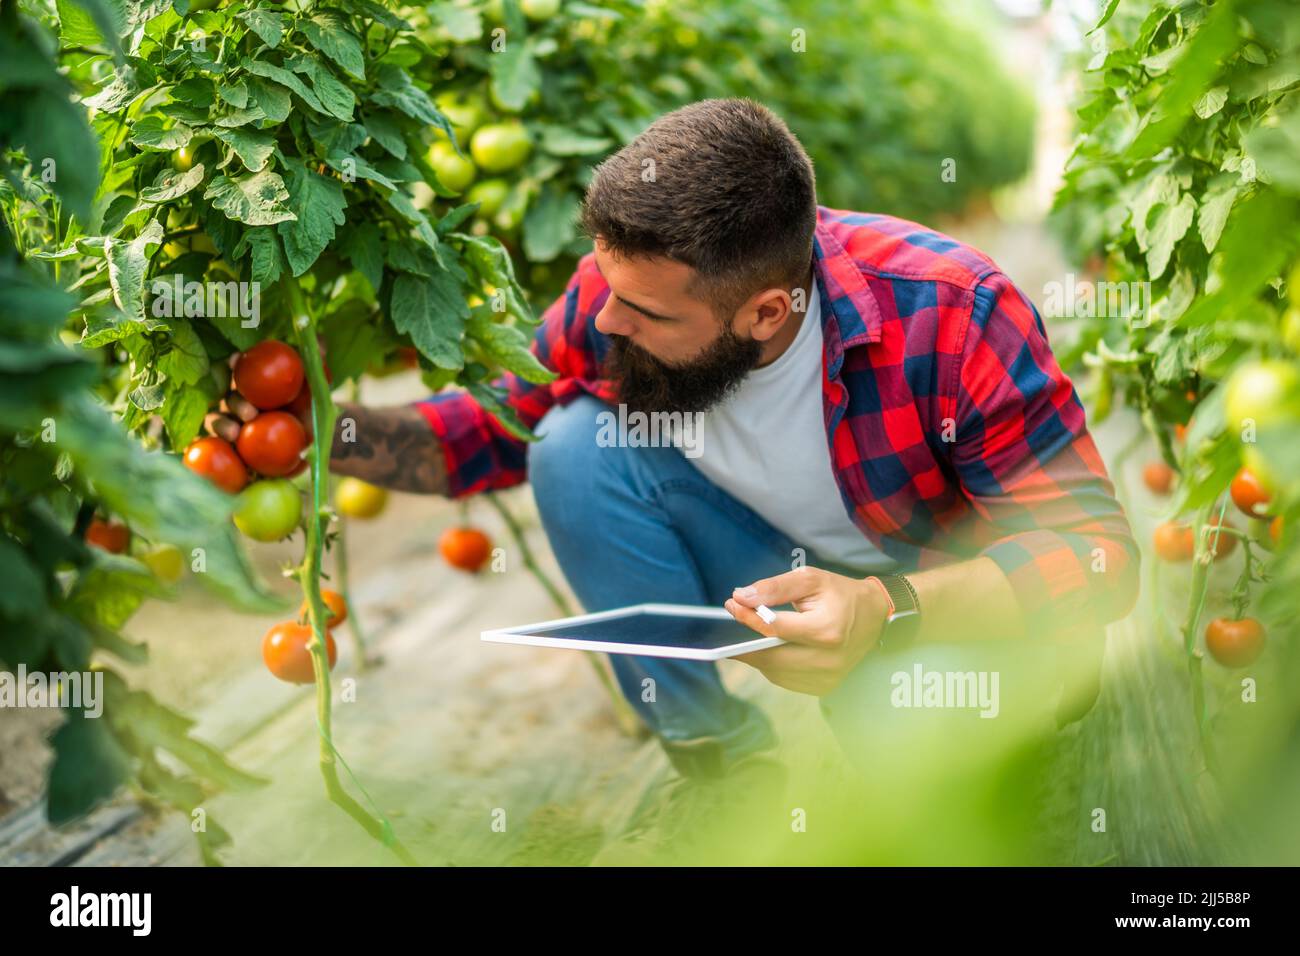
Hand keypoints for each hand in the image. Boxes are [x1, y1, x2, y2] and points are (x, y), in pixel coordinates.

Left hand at [725, 566, 889, 695]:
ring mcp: (827, 677)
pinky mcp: (825, 686)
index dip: (749, 617)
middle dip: (746, 641)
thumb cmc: (839, 594)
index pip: (775, 628)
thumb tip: (742, 597)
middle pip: (771, 656)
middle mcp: (828, 659)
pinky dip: (773, 665)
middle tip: (734, 622)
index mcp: (826, 630)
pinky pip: (786, 680)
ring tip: (748, 636)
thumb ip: (774, 588)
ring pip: (775, 672)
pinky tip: (770, 649)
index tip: (732, 603)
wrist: (873, 616)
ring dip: (758, 655)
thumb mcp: (810, 579)